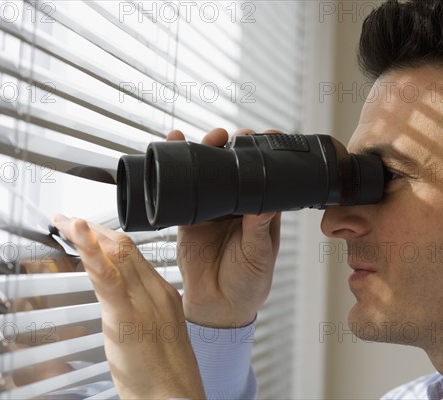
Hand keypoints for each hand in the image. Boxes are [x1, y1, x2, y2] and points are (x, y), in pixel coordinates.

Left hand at [52, 215, 204, 398]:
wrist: (175, 399)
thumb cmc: (165, 377)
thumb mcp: (158, 334)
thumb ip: (142, 311)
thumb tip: (122, 301)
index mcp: (163, 294)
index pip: (134, 254)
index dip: (108, 237)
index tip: (88, 229)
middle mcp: (156, 292)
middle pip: (124, 247)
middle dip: (94, 229)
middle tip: (68, 220)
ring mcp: (144, 302)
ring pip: (116, 254)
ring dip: (87, 233)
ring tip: (64, 220)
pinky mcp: (127, 316)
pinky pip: (107, 276)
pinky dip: (90, 251)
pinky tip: (76, 233)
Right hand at [166, 128, 281, 327]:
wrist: (217, 307)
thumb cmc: (247, 283)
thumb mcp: (258, 255)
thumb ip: (259, 230)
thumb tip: (264, 202)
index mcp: (260, 212)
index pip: (264, 177)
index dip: (265, 155)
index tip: (268, 136)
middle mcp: (236, 206)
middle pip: (234, 168)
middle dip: (234, 147)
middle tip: (235, 136)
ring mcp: (211, 210)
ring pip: (208, 174)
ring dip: (207, 152)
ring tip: (210, 137)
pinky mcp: (188, 218)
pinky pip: (182, 191)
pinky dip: (176, 171)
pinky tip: (173, 149)